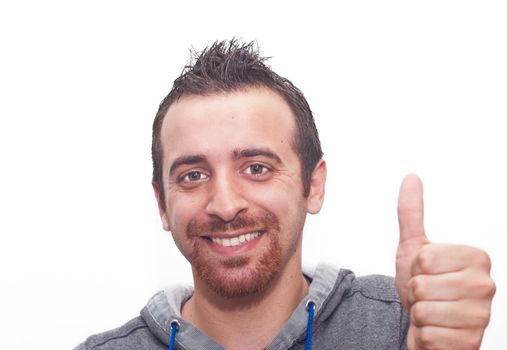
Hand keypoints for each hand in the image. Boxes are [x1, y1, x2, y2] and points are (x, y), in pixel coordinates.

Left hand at [395, 174, 495, 349]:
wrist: (426, 323)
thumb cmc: (423, 285)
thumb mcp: (413, 247)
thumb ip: (411, 213)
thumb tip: (411, 177)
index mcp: (476, 258)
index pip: (425, 259)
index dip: (415, 268)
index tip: (427, 273)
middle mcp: (485, 285)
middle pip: (421, 286)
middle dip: (415, 293)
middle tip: (427, 295)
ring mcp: (481, 317)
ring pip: (423, 311)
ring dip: (418, 314)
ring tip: (431, 311)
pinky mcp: (470, 343)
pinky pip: (427, 335)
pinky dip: (423, 335)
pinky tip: (436, 330)